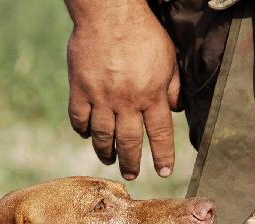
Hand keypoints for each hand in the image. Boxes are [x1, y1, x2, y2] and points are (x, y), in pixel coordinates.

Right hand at [66, 0, 180, 179]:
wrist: (109, 11)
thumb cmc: (143, 33)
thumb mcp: (168, 59)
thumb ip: (172, 87)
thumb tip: (176, 110)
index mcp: (151, 95)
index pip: (160, 134)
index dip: (163, 156)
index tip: (164, 172)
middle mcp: (127, 101)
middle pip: (130, 142)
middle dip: (132, 163)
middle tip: (131, 175)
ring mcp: (101, 97)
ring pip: (103, 136)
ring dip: (106, 153)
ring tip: (109, 160)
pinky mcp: (80, 89)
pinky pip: (78, 119)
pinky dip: (82, 131)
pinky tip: (87, 135)